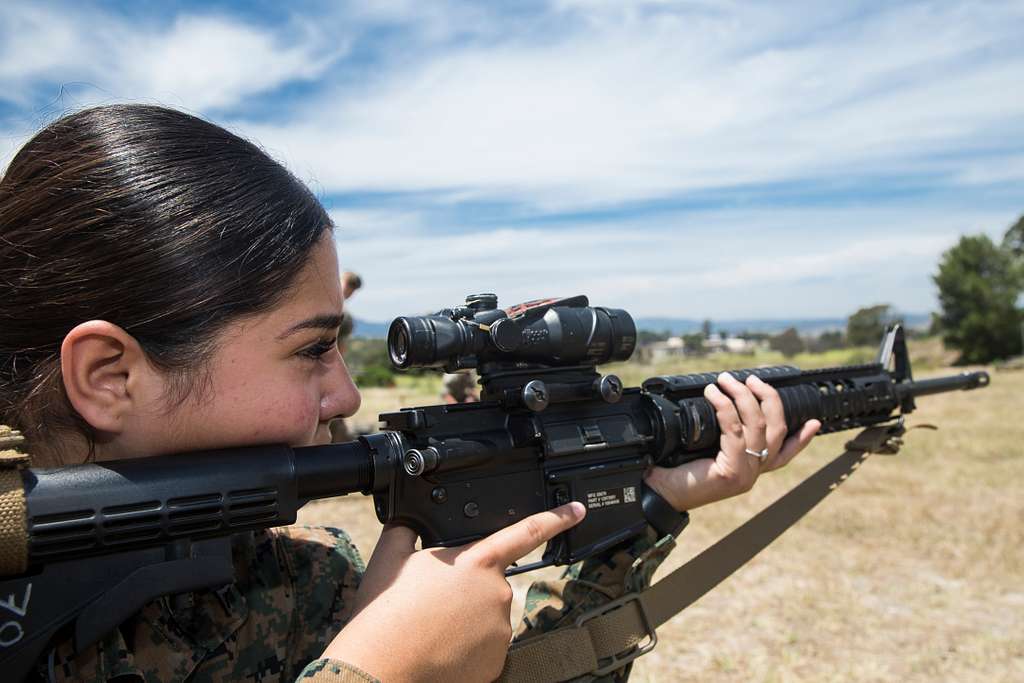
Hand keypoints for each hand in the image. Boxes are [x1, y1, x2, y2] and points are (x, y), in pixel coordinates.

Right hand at [322, 502, 585, 681]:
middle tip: (432, 603)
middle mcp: (498, 593)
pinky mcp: (497, 660)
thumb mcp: (390, 557)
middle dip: (468, 589)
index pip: (527, 532)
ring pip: (487, 617)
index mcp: (477, 561)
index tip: (577, 509)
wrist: (380, 667)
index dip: (557, 518)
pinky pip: (486, 647)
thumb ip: (406, 529)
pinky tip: (442, 649)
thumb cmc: (384, 613)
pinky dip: (467, 648)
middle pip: (491, 583)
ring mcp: (500, 629)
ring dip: (466, 620)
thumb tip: (409, 521)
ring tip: (431, 628)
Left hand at [645, 373, 820, 510]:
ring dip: (743, 396)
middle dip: (768, 398)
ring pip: (758, 425)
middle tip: (752, 379)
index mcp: (749, 468)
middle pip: (776, 430)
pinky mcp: (732, 471)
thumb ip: (721, 435)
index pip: (784, 454)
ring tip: (726, 380)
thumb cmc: (674, 472)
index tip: (815, 422)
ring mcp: (745, 473)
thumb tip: (724, 402)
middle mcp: (752, 472)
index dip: (803, 439)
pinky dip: (725, 407)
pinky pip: (734, 431)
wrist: (656, 494)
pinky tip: (714, 393)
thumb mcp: (704, 450)